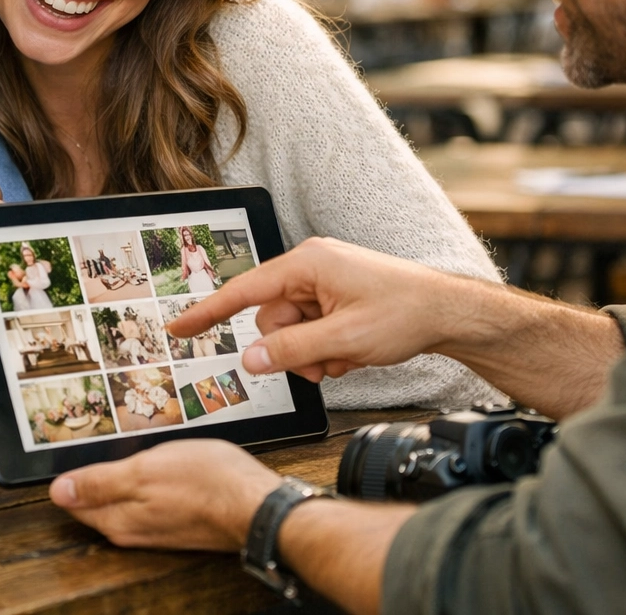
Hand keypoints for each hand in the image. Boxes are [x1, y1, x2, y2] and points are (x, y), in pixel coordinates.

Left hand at [49, 440, 280, 550]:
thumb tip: (58, 491)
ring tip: (130, 449)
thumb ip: (100, 482)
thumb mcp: (145, 471)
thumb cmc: (207, 484)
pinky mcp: (178, 521)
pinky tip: (159, 465)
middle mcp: (132, 530)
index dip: (72, 473)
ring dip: (123, 476)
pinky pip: (150, 500)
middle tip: (98, 443)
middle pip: (98, 501)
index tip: (72, 449)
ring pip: (126, 499)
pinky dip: (149, 482)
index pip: (75, 499)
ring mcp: (156, 527)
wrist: (257, 506)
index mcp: (117, 519)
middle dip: (95, 474)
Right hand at [167, 237, 624, 419]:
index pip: (243, 290)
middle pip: (270, 321)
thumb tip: (248, 359)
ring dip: (312, 355)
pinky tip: (352, 353)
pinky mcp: (335, 299)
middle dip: (293, 349)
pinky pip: (310, 332)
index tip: (177, 327)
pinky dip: (326, 350)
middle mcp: (310, 268)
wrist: (448, 313)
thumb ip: (290, 350)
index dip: (207, 312)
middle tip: (328, 361)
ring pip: (290, 333)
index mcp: (306, 264)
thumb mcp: (343, 340)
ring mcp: (323, 284)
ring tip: (347, 356)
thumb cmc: (403, 315)